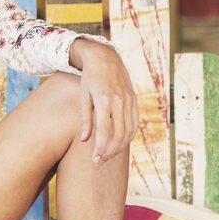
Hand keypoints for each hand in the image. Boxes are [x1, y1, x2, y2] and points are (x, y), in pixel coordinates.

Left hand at [70, 39, 139, 165]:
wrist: (105, 58)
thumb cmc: (90, 78)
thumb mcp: (83, 97)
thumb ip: (85, 119)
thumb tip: (85, 141)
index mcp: (104, 100)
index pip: (105, 132)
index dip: (101, 149)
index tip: (95, 160)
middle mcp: (119, 101)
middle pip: (118, 134)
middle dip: (110, 151)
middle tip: (100, 161)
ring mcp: (129, 100)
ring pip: (129, 131)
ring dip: (120, 147)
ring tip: (109, 155)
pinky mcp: (134, 99)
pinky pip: (135, 122)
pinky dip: (129, 136)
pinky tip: (121, 143)